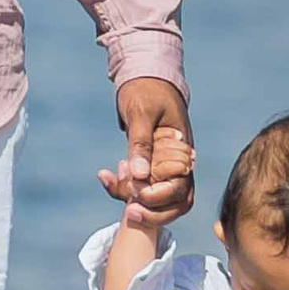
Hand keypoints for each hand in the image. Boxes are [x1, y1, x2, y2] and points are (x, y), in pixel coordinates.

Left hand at [100, 79, 194, 229]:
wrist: (144, 77)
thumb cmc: (146, 91)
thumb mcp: (141, 113)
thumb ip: (141, 144)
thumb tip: (139, 175)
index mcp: (183, 151)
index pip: (181, 188)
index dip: (161, 198)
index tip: (138, 194)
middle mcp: (179, 163)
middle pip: (177, 201)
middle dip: (153, 212)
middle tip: (129, 210)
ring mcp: (166, 165)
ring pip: (162, 200)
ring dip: (142, 205)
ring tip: (116, 191)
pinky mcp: (151, 164)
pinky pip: (142, 185)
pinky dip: (125, 188)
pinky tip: (105, 176)